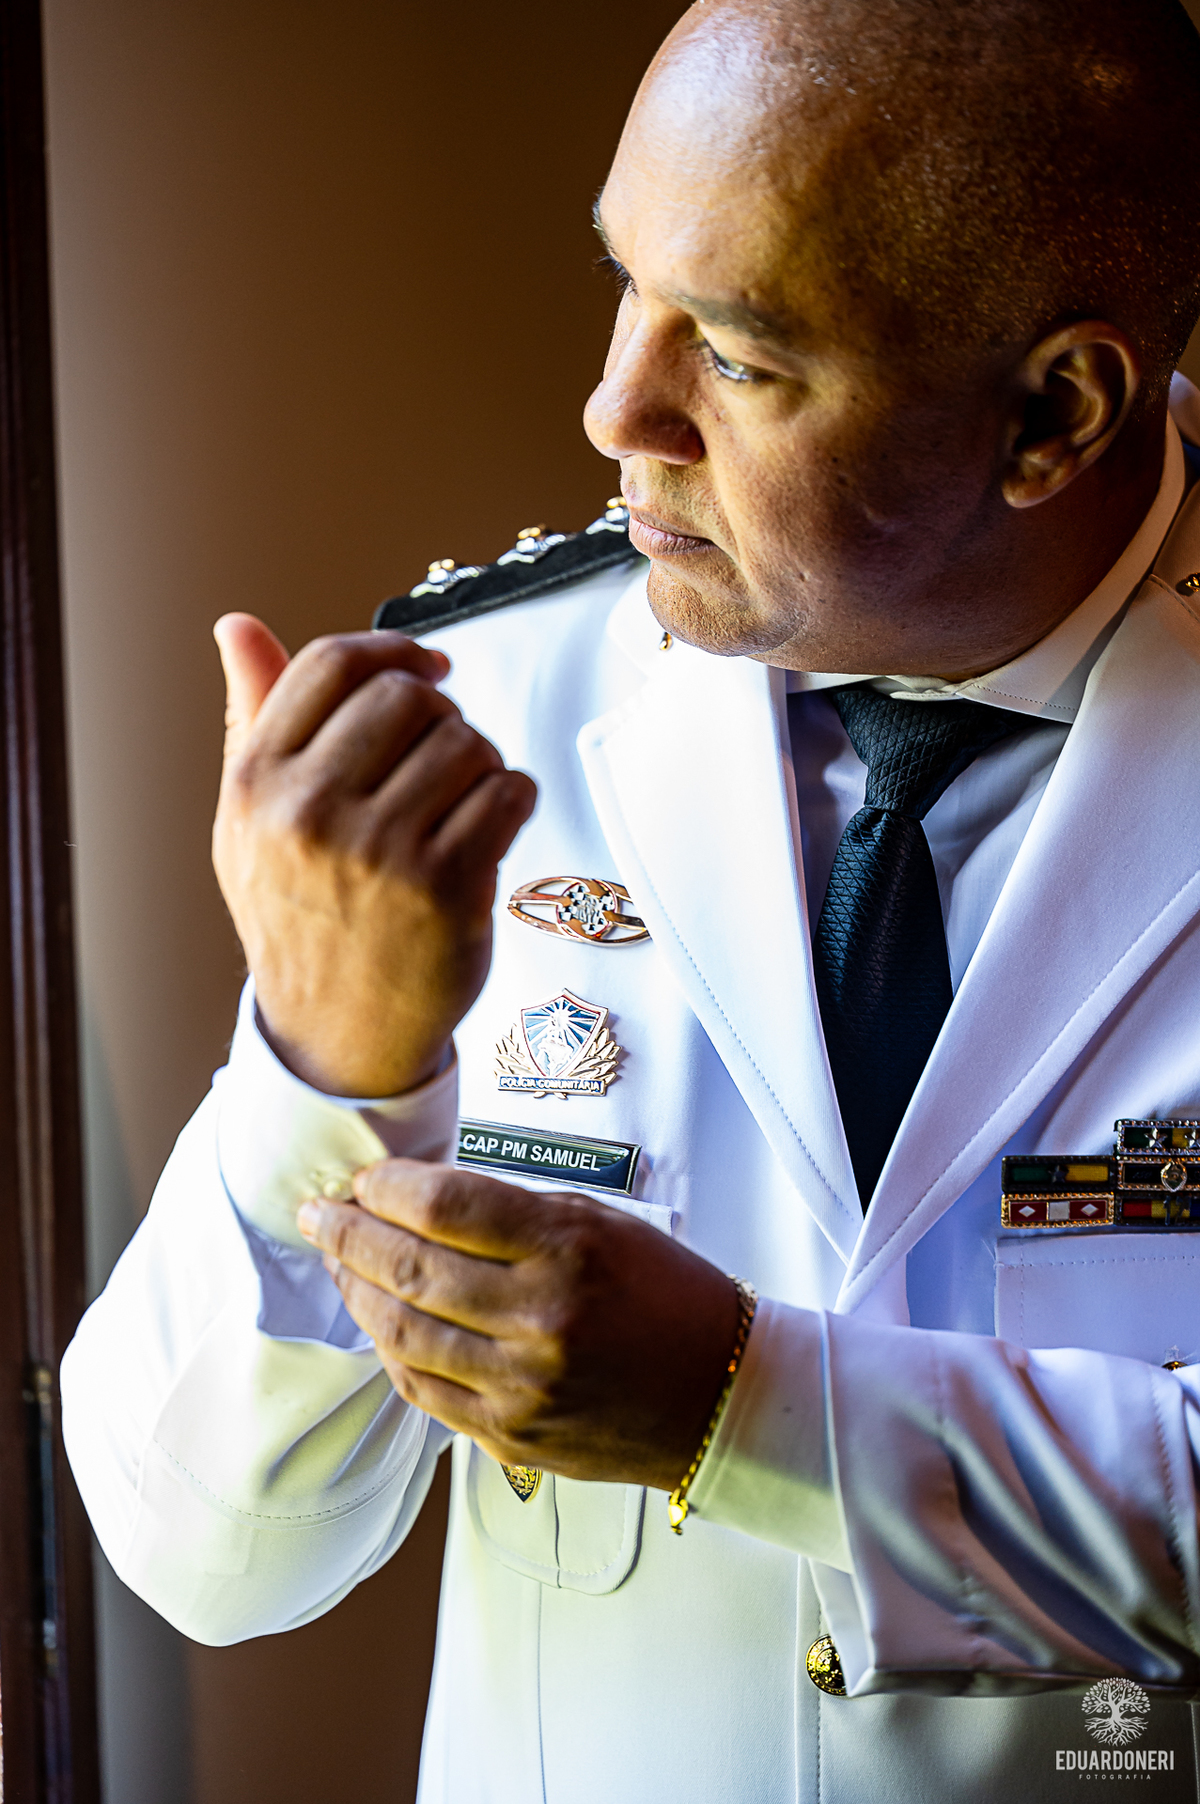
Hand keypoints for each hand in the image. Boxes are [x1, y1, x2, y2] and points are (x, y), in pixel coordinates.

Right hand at [212, 615, 536, 1096]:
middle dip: (440, 716)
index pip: (334, 666)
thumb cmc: (299, 918)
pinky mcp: (448, 888)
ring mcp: (382, 852)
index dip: (393, 652)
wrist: (337, 1033)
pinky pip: (508, 792)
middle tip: (443, 754)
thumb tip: (236, 627)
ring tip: (463, 799)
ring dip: (480, 761)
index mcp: (257, 786)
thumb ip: (251, 718)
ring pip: (466, 743)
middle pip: (407, 698)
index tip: (426, 669)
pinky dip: (514, 797)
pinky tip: (491, 824)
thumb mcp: (248, 822)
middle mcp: (311, 814)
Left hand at [296, 1160, 742, 1489]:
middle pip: (408, 1268)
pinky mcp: (510, 1434)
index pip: (444, 1206)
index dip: (386, 1187)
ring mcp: (521, 1386)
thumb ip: (510, 1211)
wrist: (718, 1392)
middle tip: (320, 1213)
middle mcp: (540, 1319)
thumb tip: (418, 1196)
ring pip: (400, 1333)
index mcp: (567, 1249)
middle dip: (347, 1234)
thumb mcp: (599, 1223)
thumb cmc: (665, 1296)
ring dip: (355, 1291)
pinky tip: (378, 1320)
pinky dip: (389, 1349)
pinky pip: (422, 1389)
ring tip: (338, 1262)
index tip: (363, 1179)